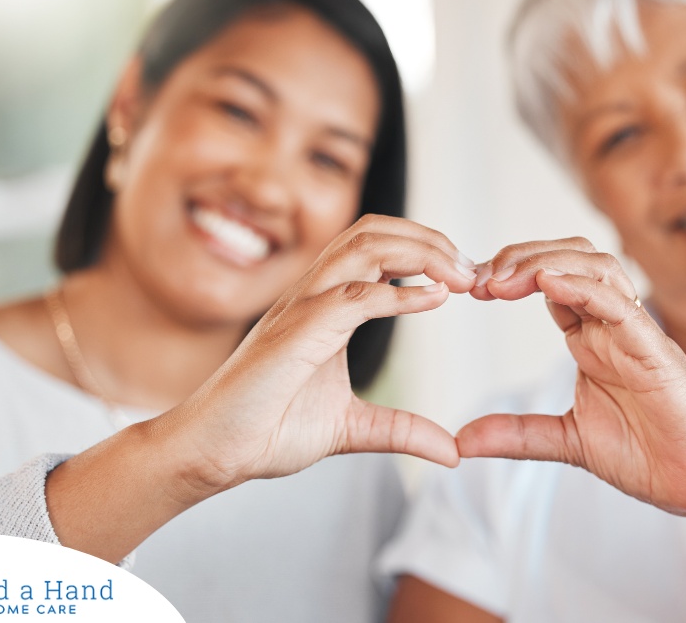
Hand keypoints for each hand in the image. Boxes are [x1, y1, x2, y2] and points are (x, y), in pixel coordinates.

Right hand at [167, 215, 478, 492]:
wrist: (213, 452)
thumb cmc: (267, 429)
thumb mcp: (353, 429)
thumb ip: (401, 430)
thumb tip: (452, 450)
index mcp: (324, 307)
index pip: (376, 249)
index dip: (425, 252)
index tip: (467, 278)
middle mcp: (312, 296)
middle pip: (374, 232)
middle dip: (429, 240)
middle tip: (472, 269)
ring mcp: (301, 309)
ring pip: (362, 248)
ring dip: (420, 253)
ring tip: (459, 275)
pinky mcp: (295, 334)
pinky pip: (352, 297)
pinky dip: (398, 293)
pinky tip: (433, 298)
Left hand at [459, 238, 685, 529]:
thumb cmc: (650, 454)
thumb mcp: (566, 441)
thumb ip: (517, 434)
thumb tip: (463, 440)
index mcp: (592, 339)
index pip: (549, 282)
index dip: (509, 276)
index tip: (470, 288)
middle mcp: (612, 326)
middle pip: (569, 259)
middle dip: (521, 257)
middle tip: (479, 278)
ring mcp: (634, 333)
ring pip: (595, 267)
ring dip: (545, 262)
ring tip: (504, 278)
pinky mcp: (654, 350)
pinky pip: (620, 304)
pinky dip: (583, 287)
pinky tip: (547, 283)